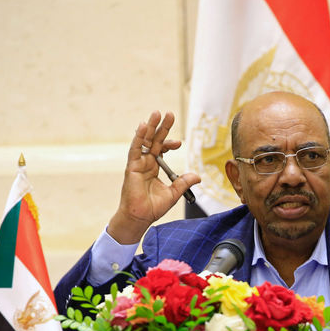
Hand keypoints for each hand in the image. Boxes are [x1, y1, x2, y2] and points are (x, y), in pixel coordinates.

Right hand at [107, 111, 200, 243]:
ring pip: (145, 141)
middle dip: (162, 127)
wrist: (140, 217)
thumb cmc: (152, 207)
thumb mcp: (173, 193)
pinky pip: (135, 149)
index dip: (170, 143)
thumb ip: (183, 183)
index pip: (162, 149)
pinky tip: (142, 126)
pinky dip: (139, 137)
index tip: (180, 142)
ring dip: (150, 126)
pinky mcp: (132, 166)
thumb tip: (197, 176)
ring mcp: (138, 163)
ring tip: (156, 113)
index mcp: (154, 167)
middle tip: (170, 114)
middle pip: (154, 140)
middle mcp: (145, 162)